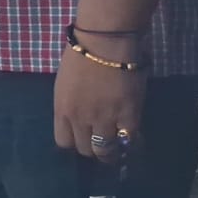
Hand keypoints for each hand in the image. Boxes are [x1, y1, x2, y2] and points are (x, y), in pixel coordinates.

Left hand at [53, 37, 145, 159]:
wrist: (104, 43)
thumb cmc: (81, 56)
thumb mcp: (65, 84)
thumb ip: (71, 104)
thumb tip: (80, 117)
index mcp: (62, 109)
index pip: (63, 141)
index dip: (74, 143)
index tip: (82, 140)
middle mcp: (80, 119)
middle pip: (85, 149)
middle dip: (93, 150)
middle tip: (102, 147)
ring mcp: (104, 119)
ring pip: (106, 150)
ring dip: (112, 153)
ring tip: (118, 151)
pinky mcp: (128, 115)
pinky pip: (129, 139)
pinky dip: (132, 143)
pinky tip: (134, 141)